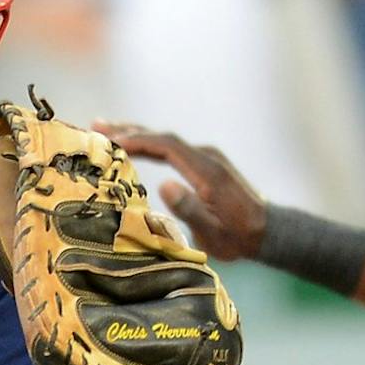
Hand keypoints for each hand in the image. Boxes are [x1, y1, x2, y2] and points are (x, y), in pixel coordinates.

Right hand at [94, 124, 266, 261]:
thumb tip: (164, 184)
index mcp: (206, 171)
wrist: (267, 231)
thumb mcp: (214, 233)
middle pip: (164, 137)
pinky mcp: (205, 163)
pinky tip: (136, 145)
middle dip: (130, 130)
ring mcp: (207, 158)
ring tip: (106, 128)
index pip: (167, 146)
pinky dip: (150, 143)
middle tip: (96, 126)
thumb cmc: (239, 237)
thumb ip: (190, 210)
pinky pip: (172, 148)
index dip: (138, 141)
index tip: (111, 142)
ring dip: (137, 133)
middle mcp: (207, 157)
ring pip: (167, 140)